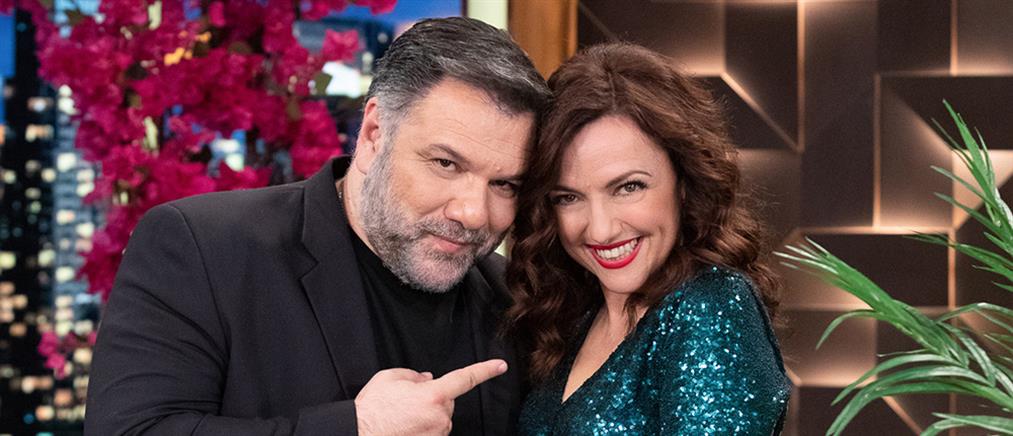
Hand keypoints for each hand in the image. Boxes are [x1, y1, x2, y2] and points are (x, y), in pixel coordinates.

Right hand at [354, 359, 507, 435]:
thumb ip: (413, 375)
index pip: (465, 379)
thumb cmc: (372, 408)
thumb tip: (427, 379)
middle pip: (447, 402)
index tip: (501, 366)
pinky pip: (432, 432)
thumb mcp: (389, 378)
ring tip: (401, 418)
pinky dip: (422, 428)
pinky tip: (405, 427)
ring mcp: (437, 435)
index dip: (485, 370)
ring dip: (426, 415)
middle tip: (407, 402)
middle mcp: (440, 417)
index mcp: (433, 395)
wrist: (357, 434)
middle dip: (433, 398)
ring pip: (439, 419)